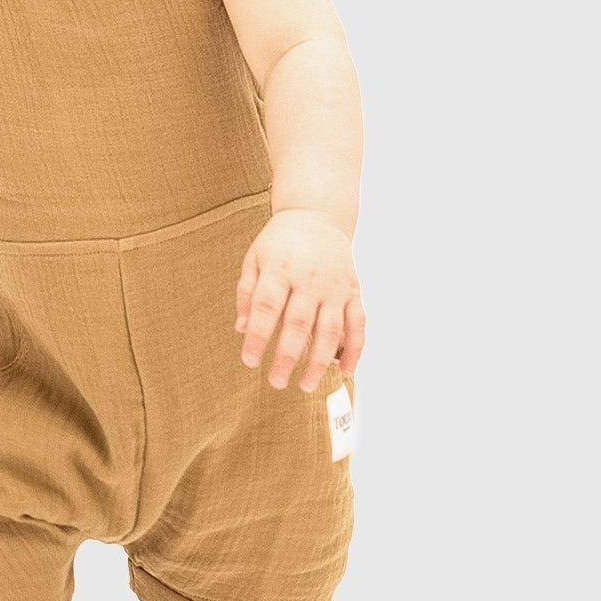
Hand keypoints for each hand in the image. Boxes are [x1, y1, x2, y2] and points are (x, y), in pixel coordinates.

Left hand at [235, 209, 365, 391]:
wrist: (317, 215)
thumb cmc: (279, 243)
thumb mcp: (254, 259)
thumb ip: (246, 293)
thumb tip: (242, 330)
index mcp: (280, 269)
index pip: (267, 308)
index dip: (258, 337)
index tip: (250, 362)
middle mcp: (309, 279)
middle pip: (299, 323)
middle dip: (288, 356)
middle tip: (277, 382)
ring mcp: (335, 286)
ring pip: (330, 329)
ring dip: (320, 361)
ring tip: (306, 386)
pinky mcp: (354, 290)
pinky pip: (358, 323)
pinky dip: (355, 349)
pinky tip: (345, 371)